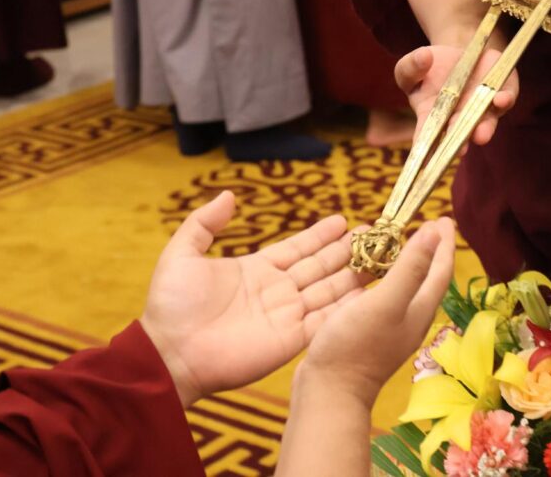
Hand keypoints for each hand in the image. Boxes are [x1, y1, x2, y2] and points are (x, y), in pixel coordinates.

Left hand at [140, 192, 371, 406]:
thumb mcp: (182, 255)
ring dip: (354, 274)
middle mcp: (278, 291)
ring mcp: (287, 315)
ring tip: (381, 258)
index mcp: (257, 270)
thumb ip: (204, 224)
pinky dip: (347, 308)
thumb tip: (228, 196)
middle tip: (373, 234)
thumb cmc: (171, 306)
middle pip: (320, 266)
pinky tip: (369, 294)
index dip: (320, 235)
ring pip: (330, 289)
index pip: (297, 248)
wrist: (169, 353)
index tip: (342, 220)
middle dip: (346, 250)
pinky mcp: (292, 340)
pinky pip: (326, 320)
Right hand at [296, 217, 455, 405]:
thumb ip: (410, 268)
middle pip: (429, 278)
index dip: (444, 244)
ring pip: (409, 287)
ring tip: (405, 242)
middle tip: (429, 225)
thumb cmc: (356, 346)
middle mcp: (411, 318)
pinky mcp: (372, 333)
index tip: (444, 218)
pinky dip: (390, 277)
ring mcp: (392, 327)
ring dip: (411, 262)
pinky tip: (375, 275)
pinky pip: (390, 296)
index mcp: (419, 309)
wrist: (329, 392)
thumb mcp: (386, 301)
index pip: (440, 271)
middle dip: (432, 250)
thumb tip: (434, 233)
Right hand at [395, 45, 518, 145]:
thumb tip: (424, 57)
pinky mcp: (503, 92)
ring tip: (481, 135)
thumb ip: (410, 67)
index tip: (423, 161)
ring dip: (485, 129)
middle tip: (459, 150)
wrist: (462, 53)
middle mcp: (460, 118)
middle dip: (460, 142)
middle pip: (459, 133)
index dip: (425, 150)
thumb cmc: (432, 67)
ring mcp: (483, 107)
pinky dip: (504, 99)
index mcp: (432, 116)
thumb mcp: (411, 66)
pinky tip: (501, 98)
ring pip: (486, 122)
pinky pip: (506, 98)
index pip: (427, 137)